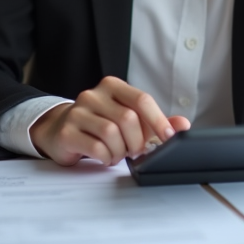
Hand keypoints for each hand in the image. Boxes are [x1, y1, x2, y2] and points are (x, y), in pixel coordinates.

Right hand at [29, 76, 191, 165]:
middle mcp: (93, 94)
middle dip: (137, 141)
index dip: (158, 120)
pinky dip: (107, 158)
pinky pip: (96, 148)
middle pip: (128, 119)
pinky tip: (105, 157)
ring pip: (112, 134)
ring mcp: (78, 112)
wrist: (60, 130)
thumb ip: (154, 121)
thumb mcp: (128, 118)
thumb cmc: (99, 124)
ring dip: (121, 151)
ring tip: (117, 153)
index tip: (168, 137)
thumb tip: (183, 125)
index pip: (141, 99)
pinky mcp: (67, 131)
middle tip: (135, 150)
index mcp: (112, 86)